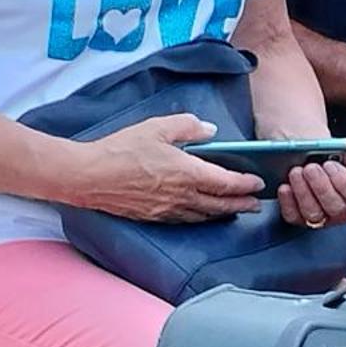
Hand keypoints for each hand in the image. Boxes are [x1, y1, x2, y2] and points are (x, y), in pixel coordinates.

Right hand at [69, 115, 264, 221]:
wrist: (88, 177)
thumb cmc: (121, 150)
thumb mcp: (158, 127)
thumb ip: (188, 126)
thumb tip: (209, 131)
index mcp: (187, 173)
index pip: (226, 183)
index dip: (245, 184)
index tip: (258, 183)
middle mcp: (180, 196)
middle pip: (219, 205)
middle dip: (241, 204)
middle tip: (256, 204)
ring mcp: (166, 210)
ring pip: (202, 215)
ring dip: (222, 213)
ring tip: (234, 210)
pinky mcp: (152, 217)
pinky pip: (184, 220)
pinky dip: (200, 218)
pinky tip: (201, 214)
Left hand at [277, 142, 345, 229]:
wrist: (312, 155)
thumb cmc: (335, 155)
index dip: (345, 182)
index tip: (330, 164)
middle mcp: (342, 211)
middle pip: (336, 207)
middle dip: (321, 186)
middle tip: (310, 167)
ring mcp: (321, 218)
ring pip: (313, 213)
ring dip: (303, 192)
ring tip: (296, 172)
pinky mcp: (299, 219)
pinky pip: (293, 216)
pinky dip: (288, 201)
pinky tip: (285, 186)